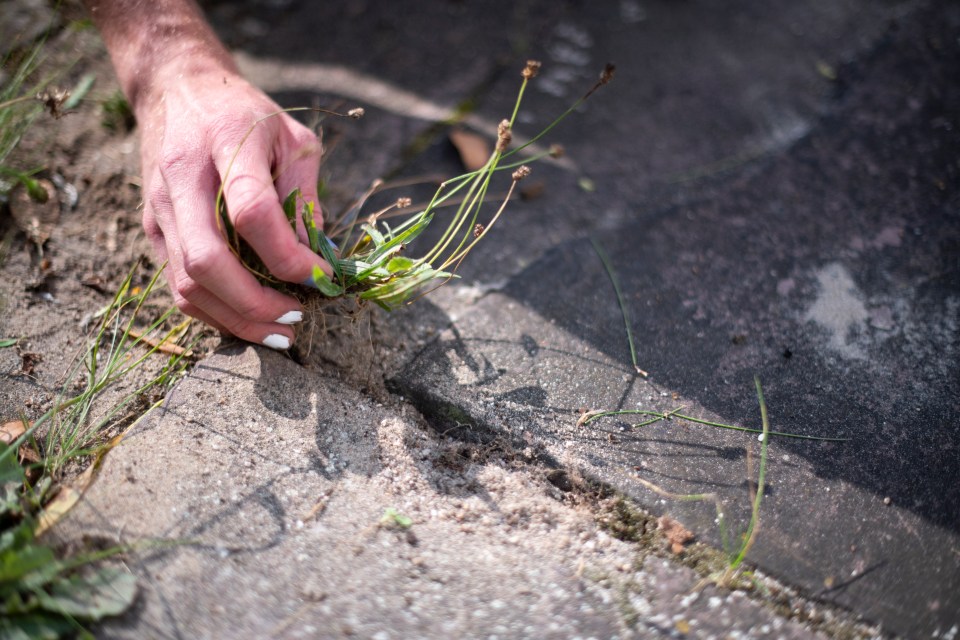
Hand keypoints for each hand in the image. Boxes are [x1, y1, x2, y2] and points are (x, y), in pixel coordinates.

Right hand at [137, 61, 328, 349]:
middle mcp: (183, 180)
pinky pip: (178, 286)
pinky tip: (249, 319)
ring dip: (235, 319)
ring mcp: (161, 208)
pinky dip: (215, 312)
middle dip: (255, 304)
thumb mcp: (293, 139)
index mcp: (225, 143)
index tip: (320, 277)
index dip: (288, 256)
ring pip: (187, 284)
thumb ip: (306, 197)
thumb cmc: (246, 115)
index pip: (252, 212)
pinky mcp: (153, 229)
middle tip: (295, 320)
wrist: (177, 90)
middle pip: (207, 261)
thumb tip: (320, 261)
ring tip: (278, 332)